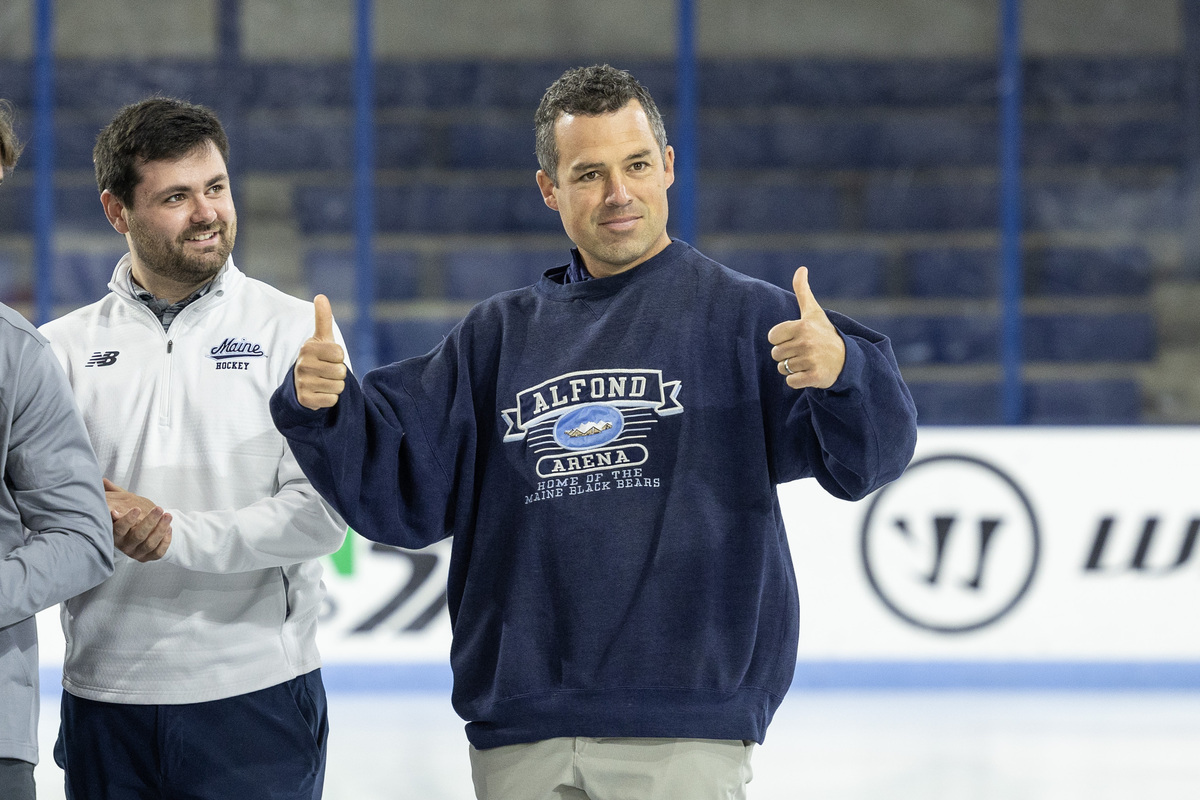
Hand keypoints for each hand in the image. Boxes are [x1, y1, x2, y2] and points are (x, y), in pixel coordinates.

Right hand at [104, 478, 171, 561]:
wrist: (141, 530)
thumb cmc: (129, 514)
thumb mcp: (120, 503)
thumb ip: (113, 494)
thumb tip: (103, 481)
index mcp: (115, 533)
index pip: (119, 529)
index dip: (127, 520)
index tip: (137, 508)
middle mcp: (124, 545)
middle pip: (137, 536)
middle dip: (150, 521)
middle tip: (159, 508)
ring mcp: (137, 552)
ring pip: (149, 544)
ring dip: (160, 529)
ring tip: (168, 515)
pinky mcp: (148, 557)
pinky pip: (158, 552)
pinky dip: (165, 541)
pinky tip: (169, 528)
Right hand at [294, 294, 346, 409]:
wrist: (302, 384)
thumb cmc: (317, 358)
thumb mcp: (321, 338)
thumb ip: (323, 318)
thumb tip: (320, 296)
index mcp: (308, 348)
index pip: (340, 354)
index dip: (338, 357)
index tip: (328, 357)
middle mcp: (302, 365)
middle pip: (341, 372)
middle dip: (338, 373)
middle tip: (326, 371)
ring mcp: (302, 383)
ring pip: (338, 387)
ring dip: (335, 386)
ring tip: (324, 381)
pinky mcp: (305, 400)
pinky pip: (332, 400)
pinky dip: (330, 398)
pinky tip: (320, 393)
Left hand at [767, 267, 845, 389]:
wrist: (847, 360)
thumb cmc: (825, 334)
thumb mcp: (814, 312)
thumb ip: (803, 291)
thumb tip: (801, 268)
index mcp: (802, 326)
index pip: (772, 337)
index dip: (781, 340)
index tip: (797, 338)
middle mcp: (806, 342)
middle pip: (776, 354)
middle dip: (786, 355)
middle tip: (803, 352)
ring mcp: (811, 360)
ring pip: (782, 368)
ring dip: (792, 368)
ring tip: (807, 362)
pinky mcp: (814, 376)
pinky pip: (790, 381)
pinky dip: (797, 380)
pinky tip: (808, 373)